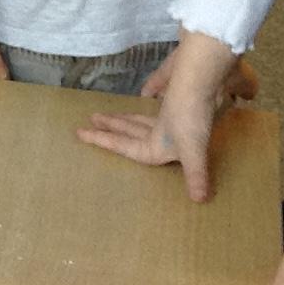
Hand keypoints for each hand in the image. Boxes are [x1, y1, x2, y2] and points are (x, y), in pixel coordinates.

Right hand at [74, 32, 238, 200]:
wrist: (202, 84)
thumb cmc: (192, 120)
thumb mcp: (193, 151)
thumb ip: (195, 175)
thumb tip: (199, 200)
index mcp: (154, 144)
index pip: (122, 144)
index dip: (102, 140)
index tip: (81, 133)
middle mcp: (157, 130)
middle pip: (129, 128)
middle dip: (111, 125)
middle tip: (92, 118)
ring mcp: (168, 115)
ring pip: (142, 117)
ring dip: (127, 117)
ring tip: (114, 115)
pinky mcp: (180, 103)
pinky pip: (161, 103)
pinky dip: (153, 98)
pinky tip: (150, 94)